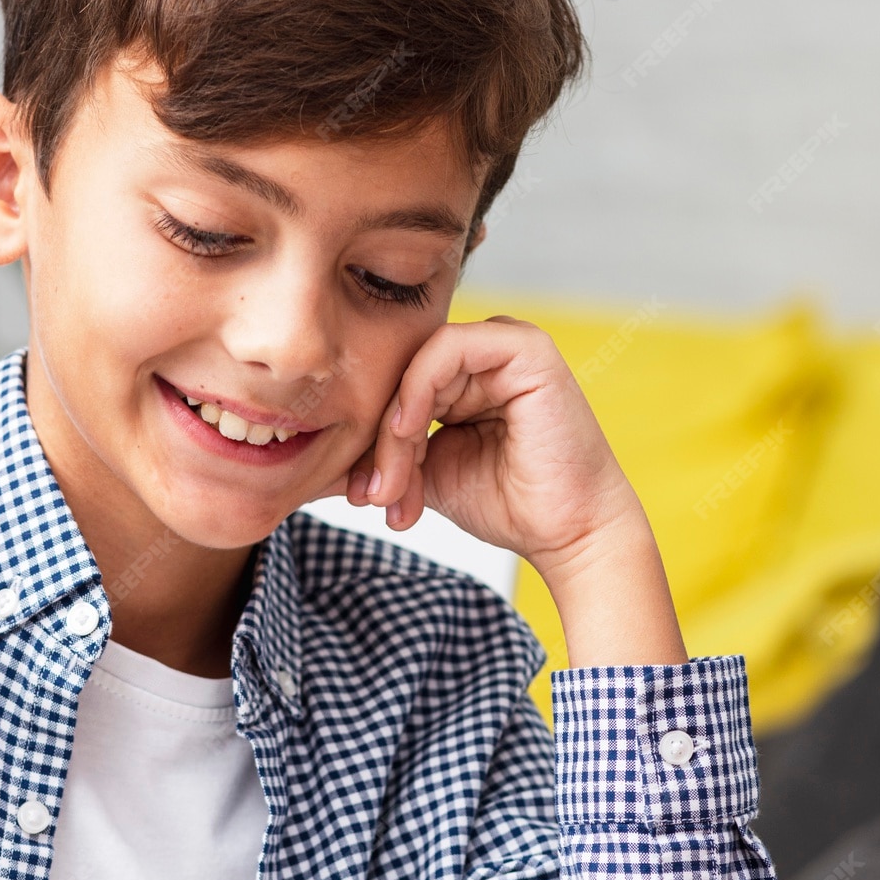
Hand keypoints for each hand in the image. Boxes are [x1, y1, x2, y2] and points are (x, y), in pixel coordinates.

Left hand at [343, 316, 685, 667]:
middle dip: (377, 442)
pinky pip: (447, 349)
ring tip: (394, 484)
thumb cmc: (508, 505)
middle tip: (373, 495)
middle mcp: (482, 357)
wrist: (566, 533)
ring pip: (415, 367)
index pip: (393, 387)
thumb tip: (314, 464)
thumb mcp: (425, 476)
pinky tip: (408, 432)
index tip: (361, 494)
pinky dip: (417, 390)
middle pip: (399, 378)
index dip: (367, 437)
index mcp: (462, 380)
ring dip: (394, 430)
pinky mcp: (525, 347)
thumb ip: (382, 457)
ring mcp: (505, 346)